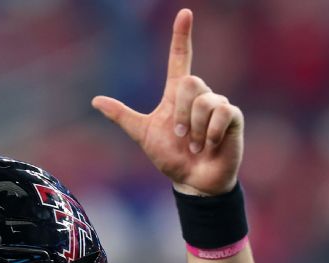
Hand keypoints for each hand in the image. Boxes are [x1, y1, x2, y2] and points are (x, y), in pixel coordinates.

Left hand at [92, 9, 242, 196]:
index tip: (184, 13)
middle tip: (180, 137)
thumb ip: (123, 117)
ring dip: (194, 129)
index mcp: (177, 95)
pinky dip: (210, 134)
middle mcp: (199, 94)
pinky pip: (221, 113)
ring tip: (196, 145)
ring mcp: (218, 104)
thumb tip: (95, 101)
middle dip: (181, 114)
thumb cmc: (171, 158)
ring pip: (204, 100)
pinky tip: (210, 146)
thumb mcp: (143, 135)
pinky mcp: (233, 117)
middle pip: (189, 82)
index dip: (181, 36)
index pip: (180, 58)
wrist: (192, 181)